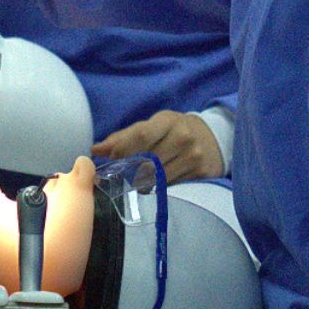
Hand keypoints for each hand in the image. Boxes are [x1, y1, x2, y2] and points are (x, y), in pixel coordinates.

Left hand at [93, 110, 224, 180]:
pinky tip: (154, 184)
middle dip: (128, 170)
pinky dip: (158, 188)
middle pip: (147, 160)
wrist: (213, 138)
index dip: (121, 151)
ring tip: (135, 181)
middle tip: (117, 177)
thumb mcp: (153, 126)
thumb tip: (96, 151)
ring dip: (141, 183)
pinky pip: (170, 187)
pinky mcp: (200, 173)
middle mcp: (182, 136)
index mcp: (167, 120)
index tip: (109, 162)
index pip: (140, 136)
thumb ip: (124, 137)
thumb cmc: (174, 131)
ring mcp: (193, 156)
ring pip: (157, 177)